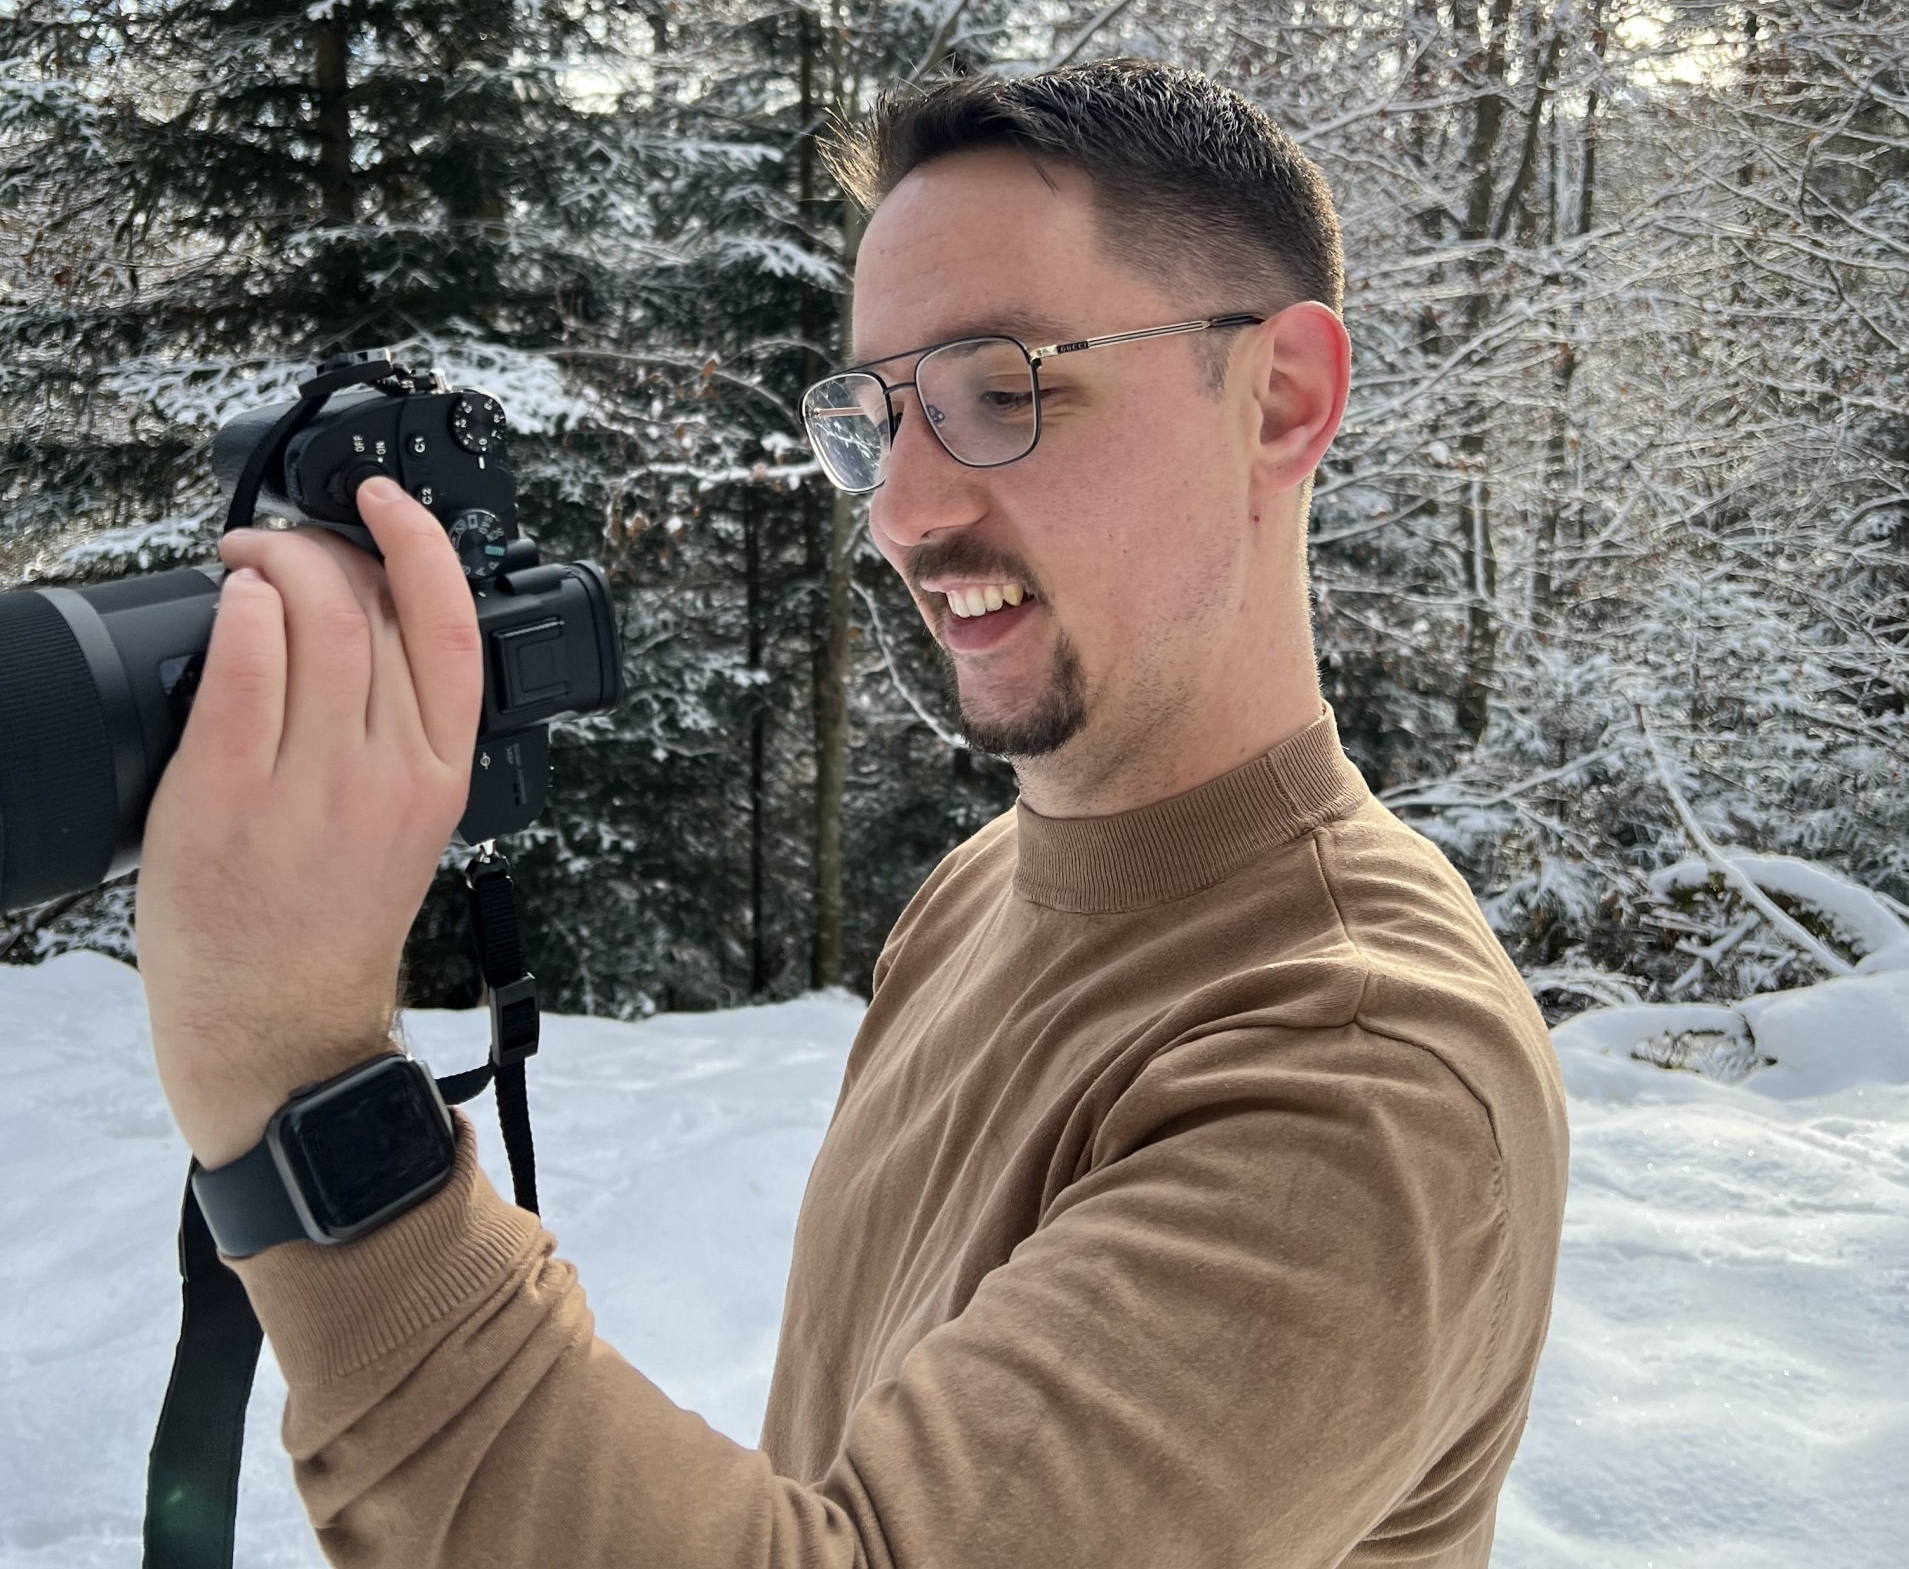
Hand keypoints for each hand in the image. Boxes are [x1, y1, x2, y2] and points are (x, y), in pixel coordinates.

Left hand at [135, 477, 483, 1168]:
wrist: (282, 1024)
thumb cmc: (332, 926)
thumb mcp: (405, 823)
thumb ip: (396, 730)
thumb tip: (353, 626)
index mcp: (441, 770)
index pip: (452, 622)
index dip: (420, 538)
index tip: (383, 499)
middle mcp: (388, 769)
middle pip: (374, 605)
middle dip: (323, 544)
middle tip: (281, 546)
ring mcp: (311, 784)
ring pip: (313, 621)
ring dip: (274, 563)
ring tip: (243, 566)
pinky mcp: (226, 798)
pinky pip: (243, 671)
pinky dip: (240, 615)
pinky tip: (230, 604)